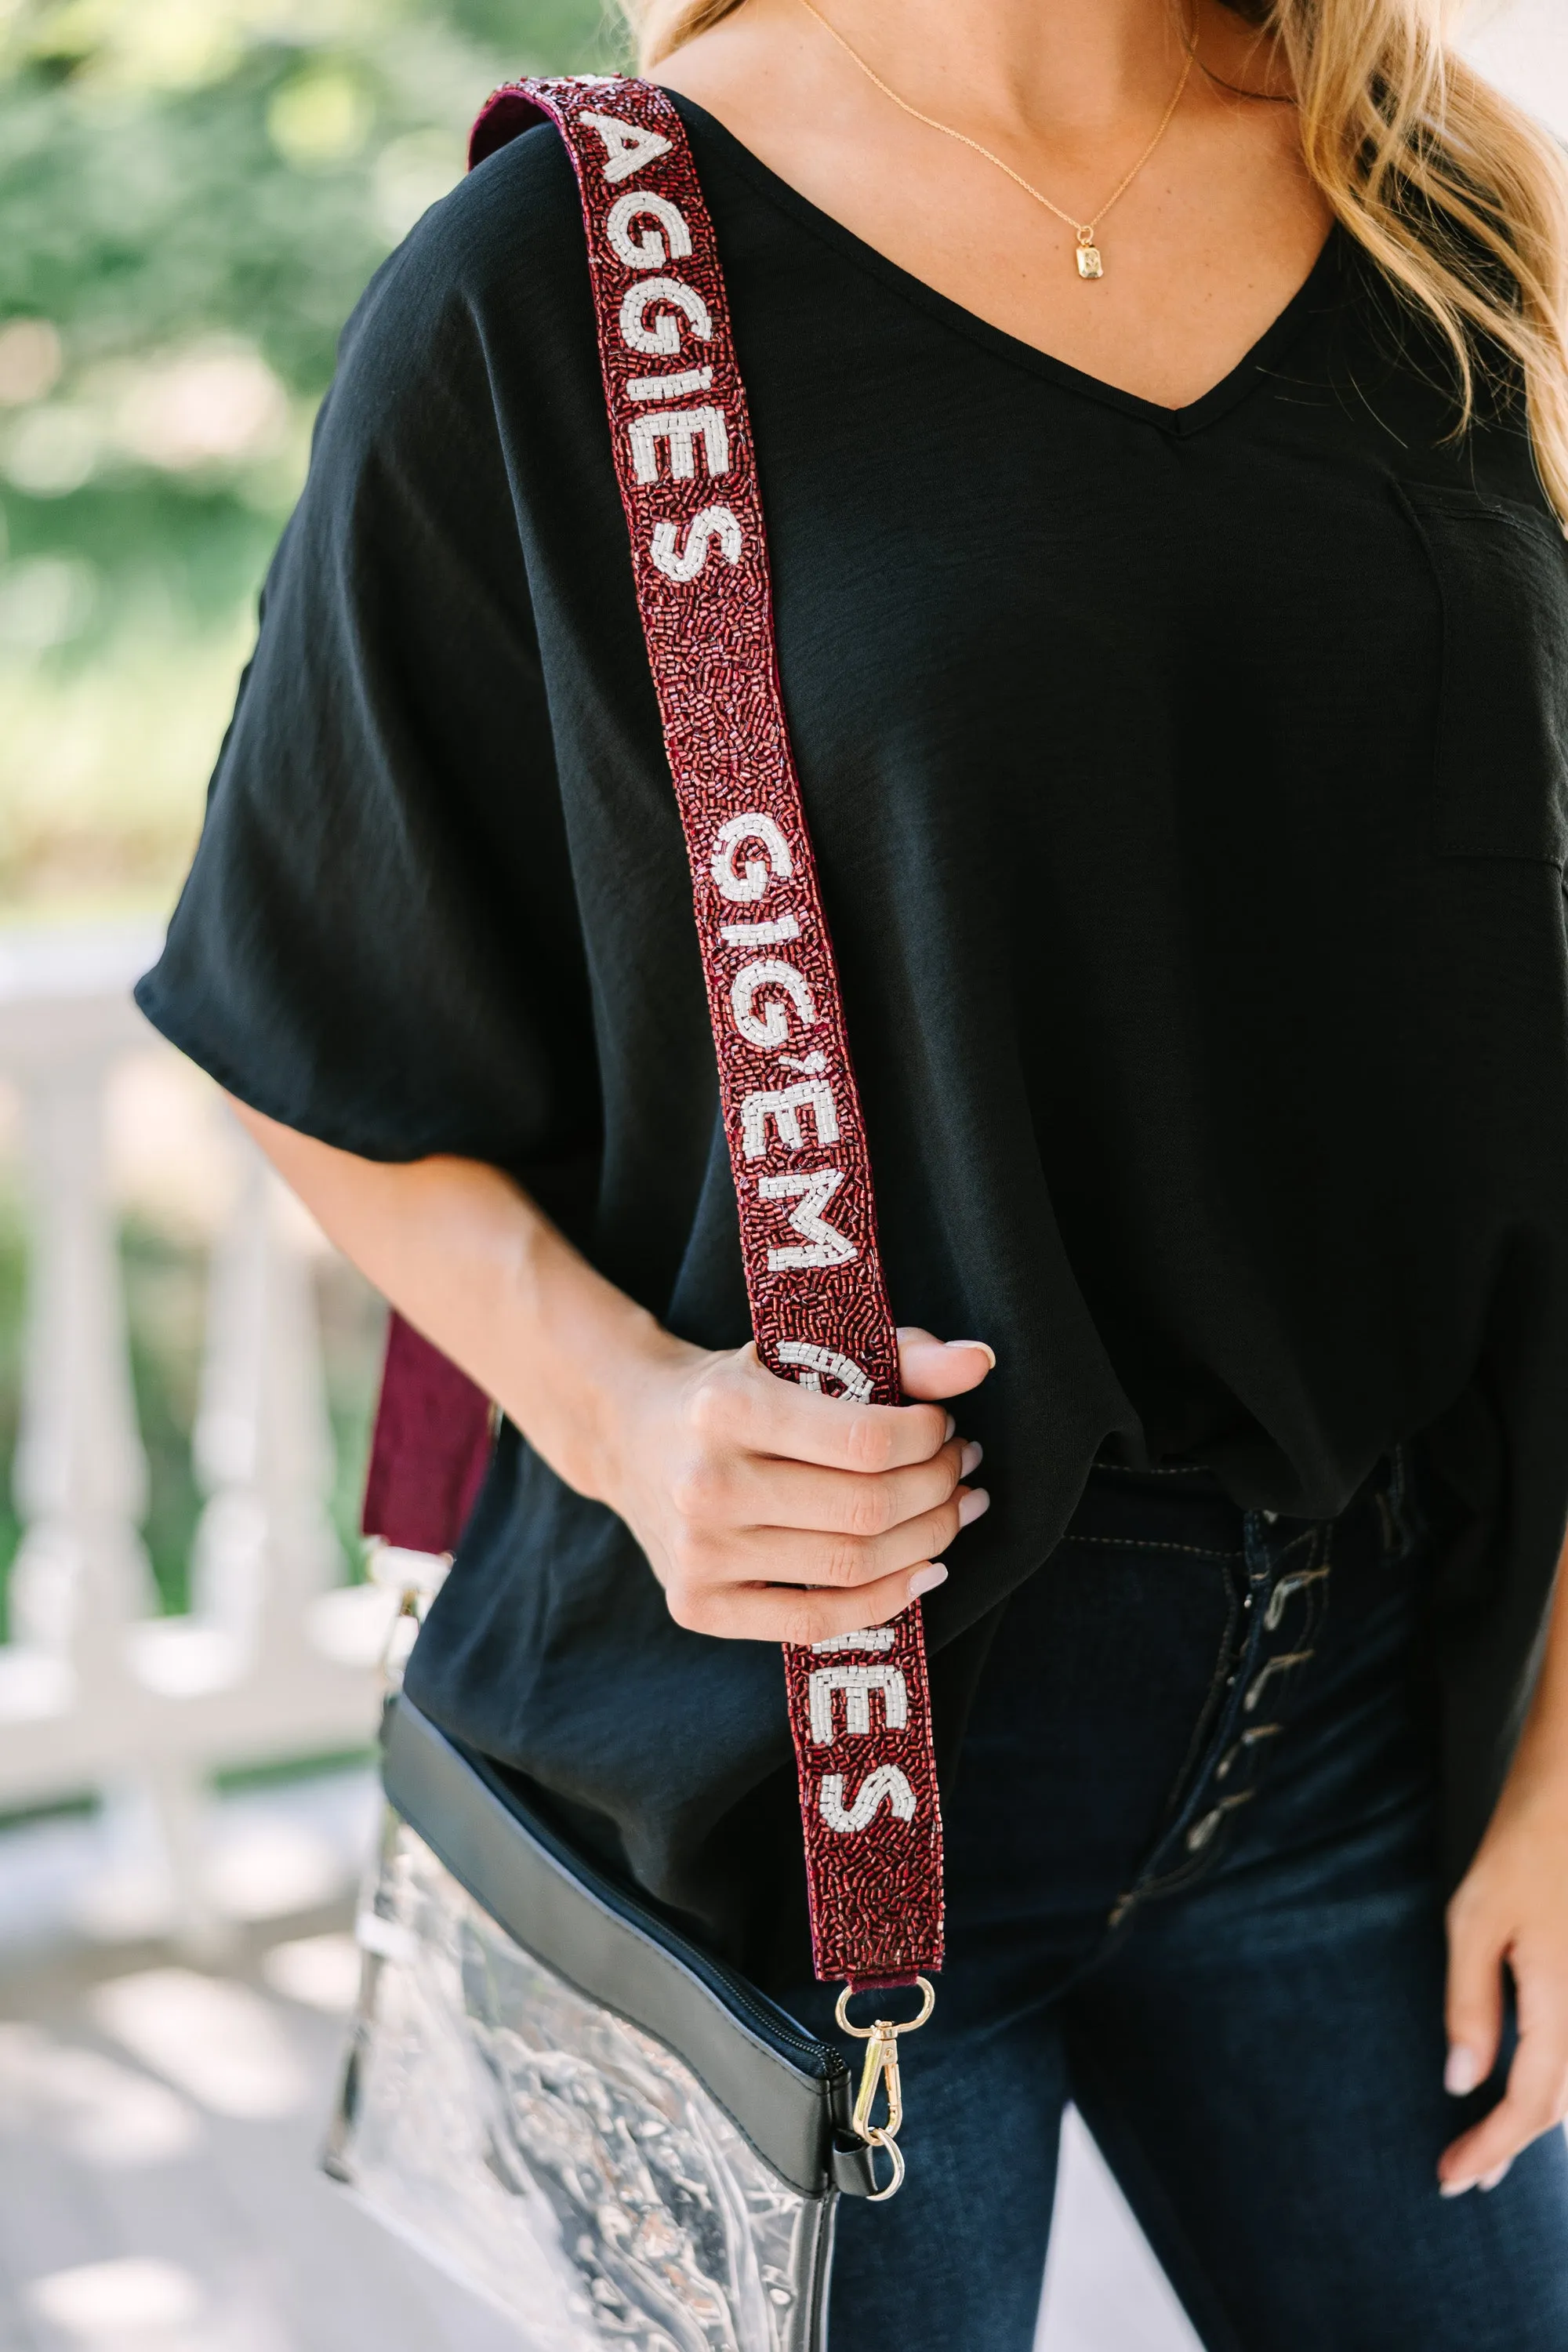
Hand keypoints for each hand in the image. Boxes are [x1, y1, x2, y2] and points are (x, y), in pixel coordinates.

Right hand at [593, 1324, 993, 1642]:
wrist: (626, 1430)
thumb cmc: (731, 1388)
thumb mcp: (798, 1350)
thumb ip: (896, 1354)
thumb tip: (978, 1364)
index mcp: (728, 1408)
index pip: (867, 1440)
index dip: (929, 1439)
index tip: (944, 1428)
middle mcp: (705, 1485)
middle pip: (867, 1509)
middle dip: (938, 1491)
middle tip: (961, 1471)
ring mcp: (697, 1553)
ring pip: (850, 1567)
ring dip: (926, 1541)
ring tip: (951, 1511)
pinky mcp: (694, 1604)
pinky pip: (813, 1622)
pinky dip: (882, 1602)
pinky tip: (920, 1572)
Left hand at [1440, 1763, 1567, 2194]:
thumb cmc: (1523, 1848)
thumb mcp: (1475, 1921)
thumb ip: (1470, 2005)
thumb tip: (1462, 2082)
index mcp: (1562, 2006)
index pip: (1529, 2104)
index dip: (1491, 2147)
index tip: (1452, 2177)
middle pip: (1561, 2107)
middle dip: (1512, 2146)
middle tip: (1467, 2175)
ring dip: (1537, 2120)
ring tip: (1492, 2148)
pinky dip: (1557, 2085)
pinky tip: (1532, 2089)